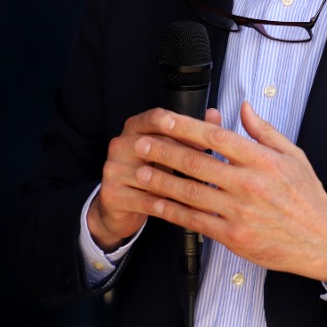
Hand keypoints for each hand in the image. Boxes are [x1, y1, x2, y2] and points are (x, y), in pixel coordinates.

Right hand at [86, 106, 223, 249]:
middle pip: (154, 145)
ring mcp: (113, 170)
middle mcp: (119, 145)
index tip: (204, 138)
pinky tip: (190, 211)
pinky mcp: (112, 195)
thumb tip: (214, 115)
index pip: (155, 118)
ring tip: (206, 191)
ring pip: (152, 176)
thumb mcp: (168, 150)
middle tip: (211, 167)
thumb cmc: (149, 172)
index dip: (181, 126)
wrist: (118, 207)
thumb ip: (190, 131)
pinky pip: (146, 201)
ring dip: (180, 185)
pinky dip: (171, 207)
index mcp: (133, 127)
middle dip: (184, 156)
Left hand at [123, 100, 326, 282]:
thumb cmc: (307, 197)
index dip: (186, 126)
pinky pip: (196, 221)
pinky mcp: (233, 236)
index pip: (217, 136)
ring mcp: (239, 211)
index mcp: (262, 160)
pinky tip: (157, 204)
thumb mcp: (293, 155)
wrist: (321, 241)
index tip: (164, 119)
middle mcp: (248, 183)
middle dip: (164, 151)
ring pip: (191, 192)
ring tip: (140, 171)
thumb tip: (243, 106)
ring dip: (162, 181)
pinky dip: (173, 212)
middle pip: (197, 162)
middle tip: (141, 143)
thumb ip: (264, 131)